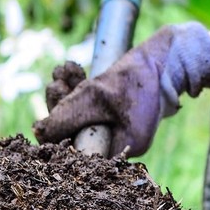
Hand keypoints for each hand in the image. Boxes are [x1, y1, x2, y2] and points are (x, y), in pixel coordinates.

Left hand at [33, 23, 209, 156]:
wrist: (170, 57)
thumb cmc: (139, 79)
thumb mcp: (97, 96)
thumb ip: (68, 116)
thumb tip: (38, 133)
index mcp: (118, 151)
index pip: (77, 151)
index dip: (57, 133)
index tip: (47, 112)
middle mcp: (116, 143)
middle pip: (73, 130)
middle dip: (60, 104)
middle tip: (56, 83)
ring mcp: (114, 125)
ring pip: (77, 112)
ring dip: (65, 89)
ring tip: (64, 70)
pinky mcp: (112, 108)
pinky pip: (87, 100)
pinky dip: (76, 84)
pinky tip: (70, 68)